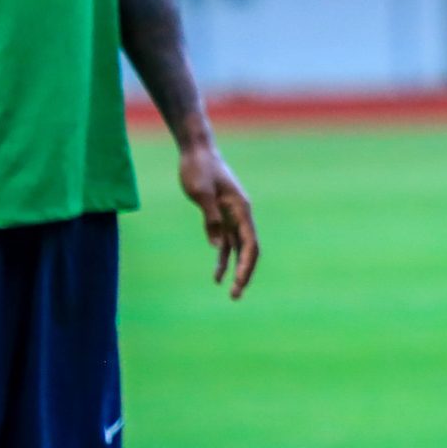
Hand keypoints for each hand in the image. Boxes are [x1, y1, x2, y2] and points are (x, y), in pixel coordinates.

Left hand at [178, 141, 259, 299]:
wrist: (196, 152)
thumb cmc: (199, 169)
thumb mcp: (201, 193)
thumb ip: (211, 219)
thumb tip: (217, 246)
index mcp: (240, 209)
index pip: (249, 243)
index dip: (246, 265)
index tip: (238, 283)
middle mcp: (240, 215)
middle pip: (248, 249)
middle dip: (244, 273)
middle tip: (236, 295)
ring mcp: (231, 215)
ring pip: (238, 248)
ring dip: (235, 270)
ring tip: (230, 292)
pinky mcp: (220, 215)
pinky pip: (225, 241)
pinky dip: (222, 258)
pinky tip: (216, 275)